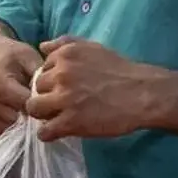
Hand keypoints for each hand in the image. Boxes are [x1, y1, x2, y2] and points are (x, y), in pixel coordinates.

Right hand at [0, 22, 43, 132]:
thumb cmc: (12, 55)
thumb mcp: (28, 56)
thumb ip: (40, 75)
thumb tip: (53, 93)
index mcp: (2, 86)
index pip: (29, 106)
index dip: (45, 105)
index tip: (56, 100)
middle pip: (23, 121)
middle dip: (38, 117)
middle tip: (49, 108)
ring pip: (16, 130)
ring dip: (28, 125)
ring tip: (38, 112)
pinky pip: (7, 132)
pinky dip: (18, 129)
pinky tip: (27, 117)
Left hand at [25, 36, 160, 140]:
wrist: (143, 94)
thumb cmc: (120, 70)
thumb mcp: (93, 48)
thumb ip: (65, 44)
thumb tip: (41, 46)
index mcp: (64, 56)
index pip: (40, 70)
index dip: (50, 81)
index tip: (61, 88)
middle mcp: (60, 75)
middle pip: (35, 89)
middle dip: (45, 96)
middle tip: (60, 103)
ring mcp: (64, 99)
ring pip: (33, 108)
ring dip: (43, 114)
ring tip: (57, 117)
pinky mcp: (70, 122)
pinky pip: (45, 131)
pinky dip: (48, 133)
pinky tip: (59, 131)